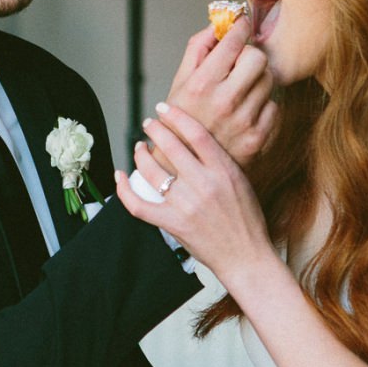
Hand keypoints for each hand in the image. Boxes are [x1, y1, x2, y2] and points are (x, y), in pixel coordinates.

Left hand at [113, 102, 275, 290]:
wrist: (246, 256)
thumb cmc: (248, 221)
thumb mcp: (242, 183)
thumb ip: (220, 162)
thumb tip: (198, 143)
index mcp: (223, 170)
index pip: (195, 133)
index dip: (176, 116)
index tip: (164, 109)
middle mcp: (203, 184)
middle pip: (170, 146)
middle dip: (155, 130)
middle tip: (149, 124)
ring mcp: (185, 204)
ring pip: (152, 170)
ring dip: (140, 155)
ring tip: (139, 148)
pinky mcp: (172, 223)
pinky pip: (138, 204)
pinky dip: (124, 189)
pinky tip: (119, 175)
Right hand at [155, 15, 276, 171]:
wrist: (183, 168)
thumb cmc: (180, 121)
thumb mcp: (180, 81)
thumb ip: (199, 48)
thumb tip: (220, 23)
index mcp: (202, 85)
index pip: (234, 41)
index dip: (240, 27)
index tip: (241, 25)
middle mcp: (224, 102)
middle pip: (259, 57)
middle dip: (250, 55)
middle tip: (239, 63)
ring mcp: (244, 122)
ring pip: (269, 80)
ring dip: (257, 80)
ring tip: (240, 91)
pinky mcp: (258, 138)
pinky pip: (274, 106)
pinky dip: (262, 106)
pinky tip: (245, 112)